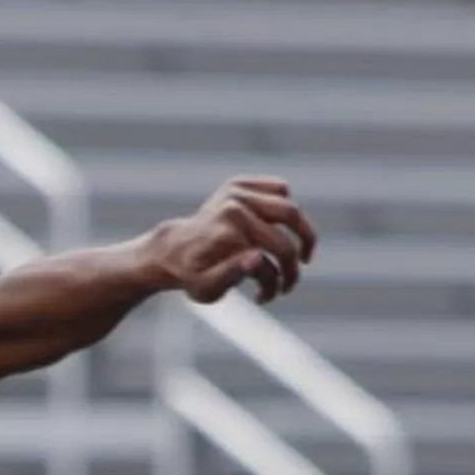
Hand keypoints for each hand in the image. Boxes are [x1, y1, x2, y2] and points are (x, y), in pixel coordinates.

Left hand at [141, 178, 318, 305]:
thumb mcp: (207, 288)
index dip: (288, 274)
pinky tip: (274, 229)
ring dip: (298, 226)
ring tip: (293, 249)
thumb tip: (257, 258)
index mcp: (231, 226)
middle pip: (292, 216)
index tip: (281, 290)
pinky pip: (277, 188)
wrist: (171, 252)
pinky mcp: (237, 184)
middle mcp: (235, 202)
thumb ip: (232, 275)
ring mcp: (236, 190)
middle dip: (303, 244)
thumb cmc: (191, 276)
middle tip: (302, 265)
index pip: (281, 247)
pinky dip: (282, 207)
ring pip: (287, 202)